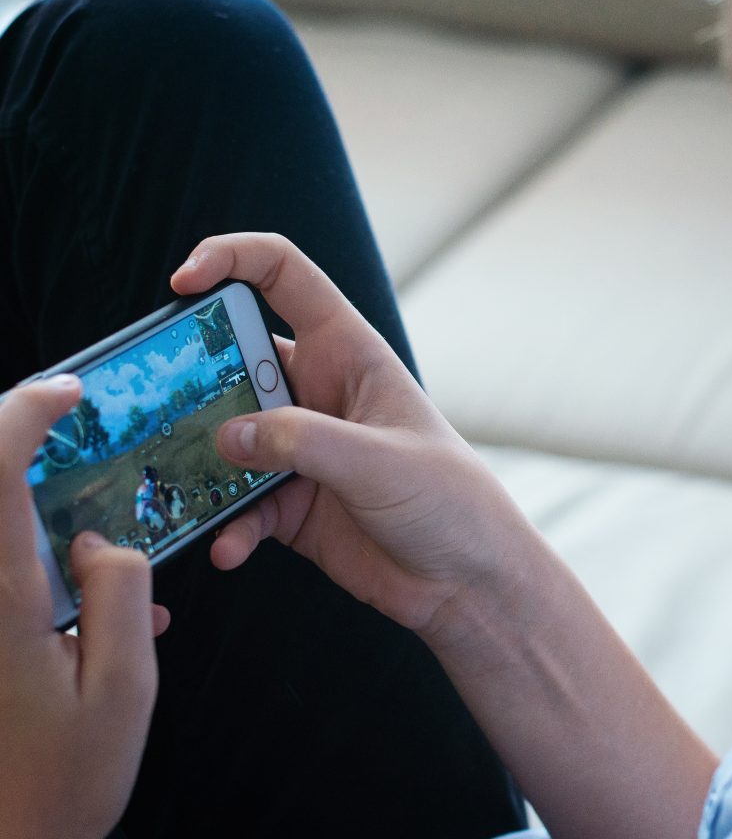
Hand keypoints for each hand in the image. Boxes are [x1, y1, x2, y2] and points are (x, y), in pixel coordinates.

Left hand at [0, 377, 165, 838]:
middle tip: (65, 421)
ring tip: (83, 507)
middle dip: (12, 435)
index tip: (68, 392)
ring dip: (24, 496)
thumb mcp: (124, 688)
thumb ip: (120, 594)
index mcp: (4, 600)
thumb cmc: (64, 781)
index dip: (24, 412)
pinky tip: (90, 611)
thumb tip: (99, 539)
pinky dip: (33, 559)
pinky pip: (6, 572)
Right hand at [171, 233, 548, 636]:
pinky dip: (228, 524)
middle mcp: (317, 394)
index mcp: (348, 354)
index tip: (183, 281)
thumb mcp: (378, 460)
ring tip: (178, 487)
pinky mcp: (292, 503)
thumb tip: (228, 435)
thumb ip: (302, 442)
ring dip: (201, 461)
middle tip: (157, 404)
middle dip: (192, 377)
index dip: (232, 259)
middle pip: (235, 360)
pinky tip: (228, 546)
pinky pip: (240, 504)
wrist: (466, 579)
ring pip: (227, 437)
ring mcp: (301, 450)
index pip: (285, 278)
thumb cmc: (449, 500)